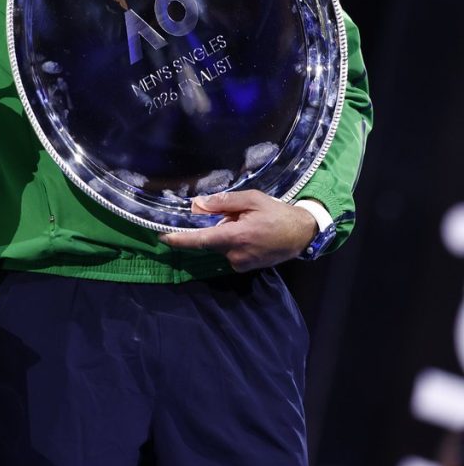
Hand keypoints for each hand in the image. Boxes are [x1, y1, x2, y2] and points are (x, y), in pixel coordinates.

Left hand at [160, 190, 317, 272]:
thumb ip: (223, 202)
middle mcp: (236, 255)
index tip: (162, 237)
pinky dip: (232, 240)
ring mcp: (241, 264)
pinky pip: (229, 251)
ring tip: (247, 222)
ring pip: (220, 245)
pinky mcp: (245, 267)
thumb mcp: (251, 199)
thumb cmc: (277, 213)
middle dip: (213, 226)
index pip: (201, 240)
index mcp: (236, 237)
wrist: (302, 234)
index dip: (180, 239)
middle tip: (234, 214)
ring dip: (224, 233)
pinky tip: (249, 232)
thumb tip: (198, 205)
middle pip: (210, 240)